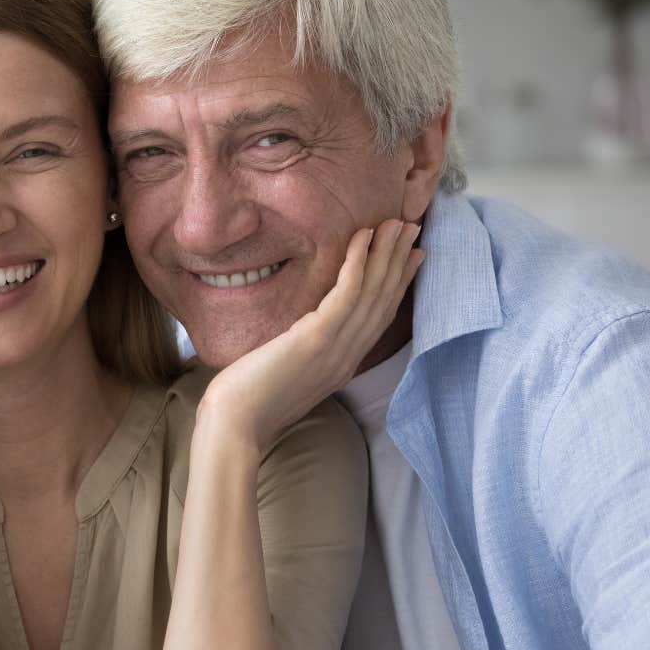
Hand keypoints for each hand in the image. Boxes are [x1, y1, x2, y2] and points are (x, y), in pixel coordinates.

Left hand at [198, 219, 422, 453]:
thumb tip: (298, 341)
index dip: (397, 286)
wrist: (236, 426)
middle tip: (414, 230)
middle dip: (400, 262)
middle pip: (383, 301)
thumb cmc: (248, 405)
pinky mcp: (317, 337)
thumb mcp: (286, 376)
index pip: (377, 318)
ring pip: (372, 293)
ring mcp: (336, 347)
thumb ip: (302, 357)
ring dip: (387, 254)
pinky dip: (357, 262)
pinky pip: (346, 293)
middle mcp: (346, 356)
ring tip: (400, 223)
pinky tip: (362, 237)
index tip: (412, 259)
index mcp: (341, 365)